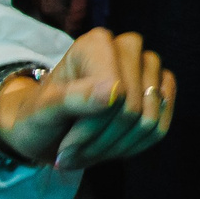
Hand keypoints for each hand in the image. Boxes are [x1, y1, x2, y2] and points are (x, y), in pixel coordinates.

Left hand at [0, 27, 174, 169]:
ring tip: (88, 151)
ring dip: (115, 148)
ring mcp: (148, 67)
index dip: (92, 127)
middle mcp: (128, 47)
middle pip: (133, 110)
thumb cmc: (38, 117)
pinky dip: (133, 147)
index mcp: (97, 43)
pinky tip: (110, 146)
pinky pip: (160, 127)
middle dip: (102, 142)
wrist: (46, 131)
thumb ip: (70, 99)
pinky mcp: (160, 89)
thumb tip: (113, 92)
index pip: (116, 93)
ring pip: (149, 121)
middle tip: (72, 155)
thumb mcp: (41, 112)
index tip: (64, 146)